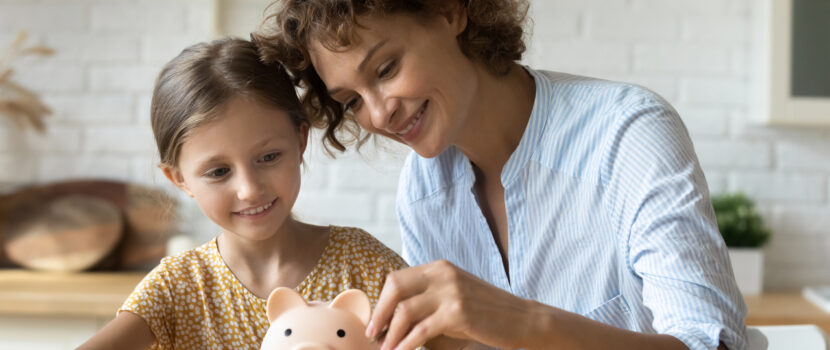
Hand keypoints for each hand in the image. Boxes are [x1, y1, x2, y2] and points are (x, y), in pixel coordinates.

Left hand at [367, 260, 536, 349]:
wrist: (522, 319)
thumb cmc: (486, 312)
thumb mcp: (454, 296)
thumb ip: (428, 298)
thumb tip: (393, 316)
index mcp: (439, 268)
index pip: (397, 278)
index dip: (381, 301)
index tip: (375, 321)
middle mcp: (443, 274)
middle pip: (395, 289)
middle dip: (379, 314)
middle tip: (372, 335)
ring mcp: (451, 292)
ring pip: (405, 312)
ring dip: (390, 335)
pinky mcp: (458, 313)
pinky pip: (421, 330)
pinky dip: (406, 344)